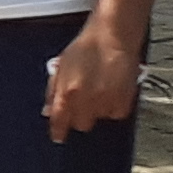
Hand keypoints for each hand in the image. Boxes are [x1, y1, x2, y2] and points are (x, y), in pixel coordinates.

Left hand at [42, 25, 141, 141]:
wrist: (113, 35)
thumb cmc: (87, 47)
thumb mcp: (61, 67)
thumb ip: (53, 92)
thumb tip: (48, 112)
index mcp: (67, 92)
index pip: (59, 122)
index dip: (58, 131)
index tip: (59, 136)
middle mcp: (86, 100)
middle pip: (81, 124)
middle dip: (80, 115)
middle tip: (83, 99)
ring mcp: (106, 101)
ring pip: (99, 119)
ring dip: (98, 109)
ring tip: (100, 88)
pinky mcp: (124, 101)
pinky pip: (116, 114)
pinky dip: (114, 106)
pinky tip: (112, 90)